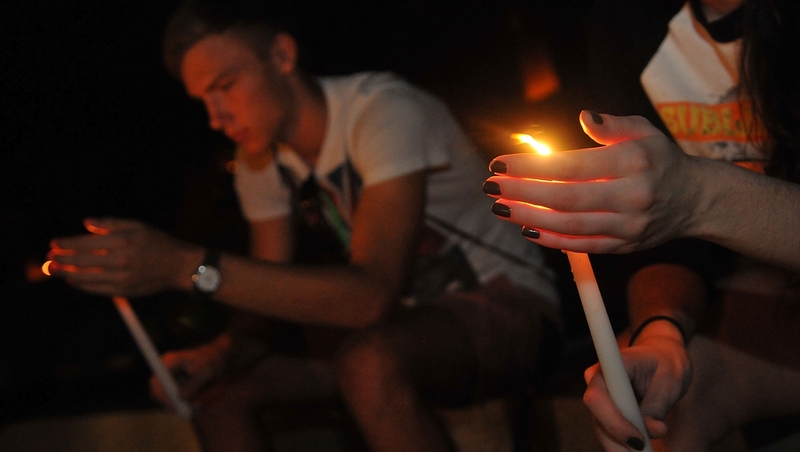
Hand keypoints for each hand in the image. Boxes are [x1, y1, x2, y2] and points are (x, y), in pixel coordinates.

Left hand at [47, 217, 196, 296]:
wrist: (179, 266)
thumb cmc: (159, 243)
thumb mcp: (138, 226)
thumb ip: (111, 223)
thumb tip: (86, 223)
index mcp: (123, 241)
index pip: (86, 243)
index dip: (67, 243)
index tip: (54, 243)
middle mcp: (120, 260)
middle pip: (82, 261)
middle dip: (61, 259)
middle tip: (47, 258)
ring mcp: (122, 277)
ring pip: (86, 277)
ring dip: (66, 274)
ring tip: (53, 270)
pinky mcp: (124, 290)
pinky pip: (97, 289)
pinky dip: (81, 285)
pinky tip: (72, 281)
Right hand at [150, 335, 233, 408]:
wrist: (220, 358)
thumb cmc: (212, 360)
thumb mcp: (206, 371)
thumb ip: (194, 384)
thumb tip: (181, 396)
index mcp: (170, 361)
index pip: (156, 381)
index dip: (161, 395)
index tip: (173, 405)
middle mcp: (166, 371)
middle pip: (158, 393)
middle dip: (172, 404)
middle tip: (188, 411)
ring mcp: (170, 379)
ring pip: (167, 399)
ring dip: (181, 406)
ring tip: (198, 406)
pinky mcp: (176, 387)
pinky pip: (175, 401)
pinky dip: (185, 405)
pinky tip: (198, 405)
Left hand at [484, 111, 702, 253]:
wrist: (696, 200)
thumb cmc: (659, 160)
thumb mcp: (644, 132)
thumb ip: (612, 126)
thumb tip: (584, 118)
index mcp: (633, 161)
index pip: (572, 166)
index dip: (532, 167)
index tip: (500, 164)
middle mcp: (632, 196)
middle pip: (566, 198)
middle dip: (522, 192)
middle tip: (490, 186)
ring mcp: (628, 225)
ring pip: (570, 226)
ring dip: (529, 217)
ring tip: (500, 207)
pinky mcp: (624, 246)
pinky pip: (582, 246)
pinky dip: (551, 240)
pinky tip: (526, 228)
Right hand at [583, 334, 691, 450]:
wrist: (661, 355)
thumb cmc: (666, 362)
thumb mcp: (670, 380)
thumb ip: (658, 405)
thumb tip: (654, 431)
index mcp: (610, 366)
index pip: (597, 397)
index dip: (613, 421)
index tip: (639, 440)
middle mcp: (597, 381)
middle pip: (597, 418)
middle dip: (618, 442)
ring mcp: (600, 397)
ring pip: (602, 429)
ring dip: (620, 447)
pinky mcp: (606, 410)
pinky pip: (609, 431)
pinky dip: (623, 445)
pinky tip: (640, 451)